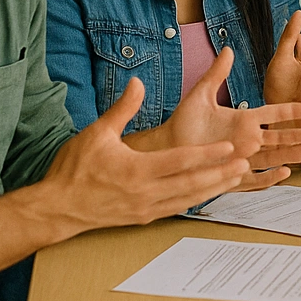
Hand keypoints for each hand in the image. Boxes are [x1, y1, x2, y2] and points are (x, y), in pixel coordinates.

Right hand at [39, 77, 254, 233]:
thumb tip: (138, 82)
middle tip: (246, 162)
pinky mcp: (142, 218)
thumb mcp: (96, 133)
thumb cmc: (73, 169)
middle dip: (221, 173)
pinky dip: (196, 200)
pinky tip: (209, 192)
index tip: (231, 146)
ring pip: (188, 198)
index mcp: (136, 170)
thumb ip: (122, 108)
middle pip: (192, 183)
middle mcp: (145, 192)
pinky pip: (177, 208)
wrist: (55, 208)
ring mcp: (145, 208)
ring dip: (214, 188)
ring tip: (236, 177)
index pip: (181, 161)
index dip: (208, 154)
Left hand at [139, 47, 300, 191]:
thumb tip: (228, 49)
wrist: (164, 148)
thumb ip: (216, 74)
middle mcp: (249, 139)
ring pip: (275, 156)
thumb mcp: (200, 95)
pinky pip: (254, 179)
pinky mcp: (230, 176)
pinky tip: (285, 173)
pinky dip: (269, 177)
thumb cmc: (182, 124)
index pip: (279, 113)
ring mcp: (241, 158)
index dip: (300, 112)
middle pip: (285, 136)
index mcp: (246, 119)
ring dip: (295, 154)